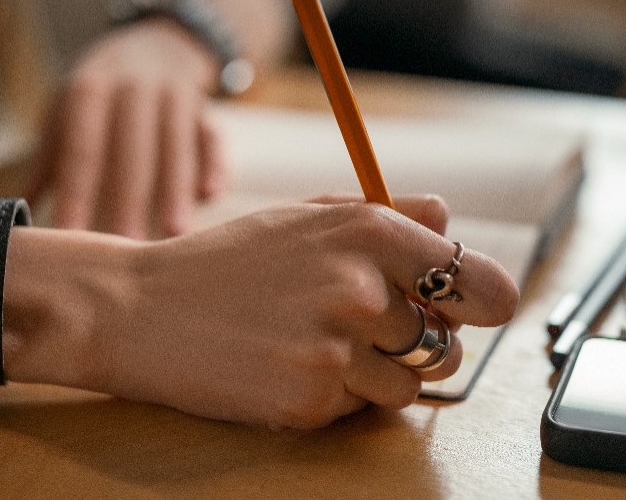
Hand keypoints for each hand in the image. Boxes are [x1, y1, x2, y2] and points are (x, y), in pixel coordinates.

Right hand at [4, 195, 518, 428]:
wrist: (142, 309)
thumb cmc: (227, 260)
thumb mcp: (304, 216)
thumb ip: (386, 214)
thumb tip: (447, 221)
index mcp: (367, 232)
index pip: (480, 281)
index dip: (483, 299)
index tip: (473, 307)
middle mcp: (361, 290)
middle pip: (445, 340)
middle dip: (416, 339)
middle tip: (365, 327)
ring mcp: (336, 351)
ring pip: (408, 385)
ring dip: (377, 374)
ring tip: (316, 344)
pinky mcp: (310, 402)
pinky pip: (356, 411)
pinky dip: (334, 396)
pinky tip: (287, 366)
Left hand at [25, 19, 225, 238]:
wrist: (159, 42)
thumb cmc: (103, 90)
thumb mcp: (68, 108)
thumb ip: (48, 159)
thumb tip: (16, 213)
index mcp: (90, 88)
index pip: (82, 147)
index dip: (77, 191)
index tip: (70, 233)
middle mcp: (133, 87)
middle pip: (131, 150)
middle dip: (129, 199)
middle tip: (125, 247)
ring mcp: (172, 94)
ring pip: (177, 144)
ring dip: (176, 188)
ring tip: (174, 231)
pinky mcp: (203, 105)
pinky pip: (212, 134)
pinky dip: (215, 163)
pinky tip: (211, 193)